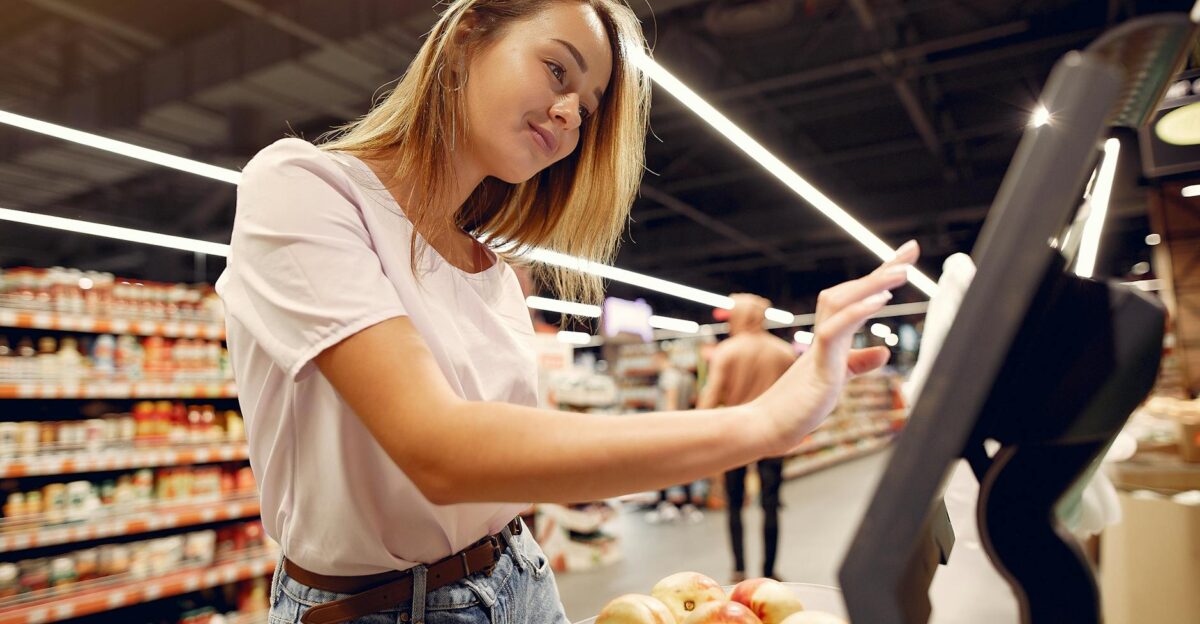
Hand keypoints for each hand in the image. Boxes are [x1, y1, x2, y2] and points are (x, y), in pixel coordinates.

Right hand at [752, 240, 919, 455]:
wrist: (765, 427)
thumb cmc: (796, 406)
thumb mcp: (835, 380)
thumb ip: (857, 363)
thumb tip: (884, 351)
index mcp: (830, 338)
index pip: (856, 300)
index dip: (879, 277)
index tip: (903, 259)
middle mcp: (825, 335)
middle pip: (851, 291)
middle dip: (882, 269)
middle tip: (911, 249)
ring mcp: (820, 348)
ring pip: (841, 303)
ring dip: (872, 285)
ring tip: (902, 271)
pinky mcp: (818, 367)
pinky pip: (834, 331)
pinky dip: (856, 312)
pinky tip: (880, 300)